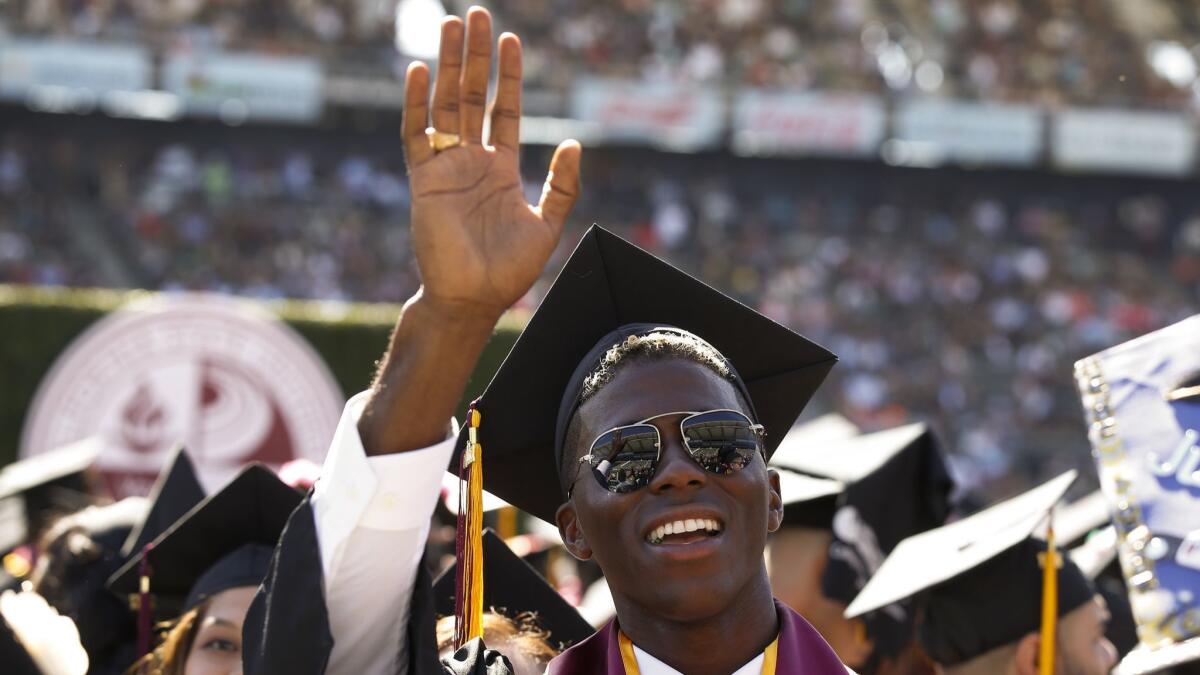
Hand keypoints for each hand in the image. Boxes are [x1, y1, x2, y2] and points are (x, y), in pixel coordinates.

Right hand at [402, 6, 581, 319]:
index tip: (511, 41)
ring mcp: (446, 168)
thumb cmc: (509, 270)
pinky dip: (416, 104)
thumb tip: (572, 141)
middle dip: (476, 56)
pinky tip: (421, 72)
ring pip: (445, 105)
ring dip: (449, 65)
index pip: (503, 110)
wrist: (473, 299)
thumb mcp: (547, 224)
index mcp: (501, 168)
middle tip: (475, 15)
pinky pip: (416, 135)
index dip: (508, 76)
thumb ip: (561, 185)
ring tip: (452, 26)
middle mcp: (472, 161)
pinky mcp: (423, 180)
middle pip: (472, 96)